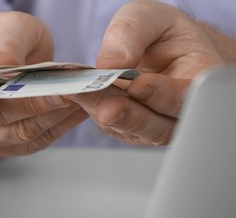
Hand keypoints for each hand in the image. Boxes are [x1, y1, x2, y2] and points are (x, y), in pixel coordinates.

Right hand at [0, 11, 87, 156]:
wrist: (3, 51)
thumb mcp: (4, 26)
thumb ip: (4, 46)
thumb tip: (3, 67)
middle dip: (35, 106)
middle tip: (69, 93)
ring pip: (18, 135)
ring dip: (53, 117)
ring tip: (85, 98)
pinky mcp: (5, 143)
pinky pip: (33, 142)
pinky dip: (59, 127)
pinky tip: (80, 110)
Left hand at [66, 1, 223, 144]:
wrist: (154, 47)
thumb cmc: (158, 33)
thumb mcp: (146, 17)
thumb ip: (131, 32)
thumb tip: (112, 62)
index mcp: (200, 75)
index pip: (188, 95)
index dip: (165, 95)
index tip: (138, 86)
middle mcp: (181, 106)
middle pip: (163, 125)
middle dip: (134, 117)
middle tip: (109, 109)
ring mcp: (157, 122)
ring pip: (138, 132)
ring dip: (114, 120)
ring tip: (95, 107)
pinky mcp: (132, 127)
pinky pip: (117, 128)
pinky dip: (100, 116)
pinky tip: (86, 101)